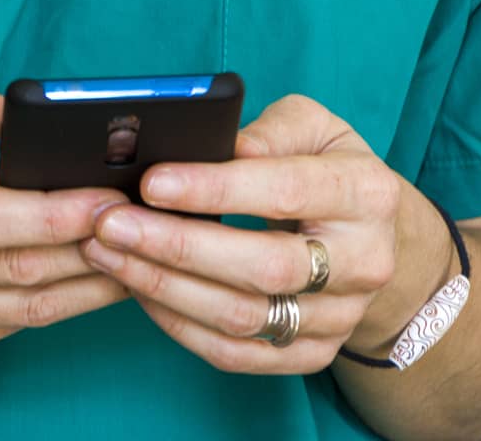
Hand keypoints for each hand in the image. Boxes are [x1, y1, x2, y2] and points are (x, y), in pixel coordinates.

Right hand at [0, 73, 131, 362]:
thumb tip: (13, 109)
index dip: (50, 215)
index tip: (107, 197)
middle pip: (11, 267)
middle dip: (87, 246)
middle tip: (142, 221)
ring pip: (21, 306)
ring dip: (88, 283)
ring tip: (138, 250)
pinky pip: (10, 327)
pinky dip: (62, 303)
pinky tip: (97, 277)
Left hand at [78, 94, 407, 374]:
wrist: (372, 235)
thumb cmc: (324, 164)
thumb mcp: (311, 125)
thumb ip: (265, 131)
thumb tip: (206, 146)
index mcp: (366, 192)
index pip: (283, 191)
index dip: (213, 189)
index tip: (151, 182)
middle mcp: (363, 262)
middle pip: (260, 266)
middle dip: (175, 245)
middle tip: (111, 223)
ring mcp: (341, 318)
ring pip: (242, 316)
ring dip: (164, 286)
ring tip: (108, 252)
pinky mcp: (313, 355)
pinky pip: (236, 353)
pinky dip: (179, 324)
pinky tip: (140, 288)